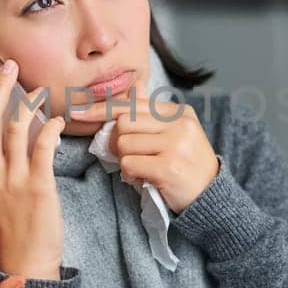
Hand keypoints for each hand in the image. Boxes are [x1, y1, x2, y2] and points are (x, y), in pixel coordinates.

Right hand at [0, 59, 67, 279]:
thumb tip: (0, 141)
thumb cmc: (11, 231)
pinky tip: (57, 119)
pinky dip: (49, 128)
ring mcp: (12, 180)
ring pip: (13, 128)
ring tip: (37, 89)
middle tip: (9, 67)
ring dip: (25, 103)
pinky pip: (42, 146)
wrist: (25, 262)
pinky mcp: (37, 186)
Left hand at [68, 90, 219, 212]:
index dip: (101, 108)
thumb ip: (153, 115)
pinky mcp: (168, 166)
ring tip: (140, 170)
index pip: (132, 103)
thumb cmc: (187, 167)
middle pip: (124, 122)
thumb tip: (133, 89)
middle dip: (117, 142)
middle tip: (127, 157)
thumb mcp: (176, 135)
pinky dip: (129, 175)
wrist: (210, 198)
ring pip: (124, 143)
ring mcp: (175, 144)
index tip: (77, 112)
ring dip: (125, 161)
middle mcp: (179, 124)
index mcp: (179, 113)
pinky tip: (143, 180)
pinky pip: (129, 164)